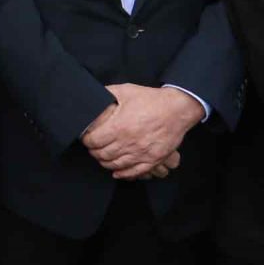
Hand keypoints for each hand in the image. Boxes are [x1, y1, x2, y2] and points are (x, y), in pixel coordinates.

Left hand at [82, 84, 203, 179]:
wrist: (177, 109)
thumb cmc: (151, 100)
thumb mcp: (126, 91)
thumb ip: (107, 94)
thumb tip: (94, 96)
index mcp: (119, 127)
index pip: (94, 141)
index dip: (87, 140)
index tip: (86, 138)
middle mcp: (128, 143)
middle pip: (102, 155)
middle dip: (94, 152)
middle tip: (93, 148)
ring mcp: (140, 153)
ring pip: (115, 165)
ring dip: (105, 162)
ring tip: (103, 157)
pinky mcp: (152, 160)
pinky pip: (134, 172)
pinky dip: (123, 174)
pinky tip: (117, 172)